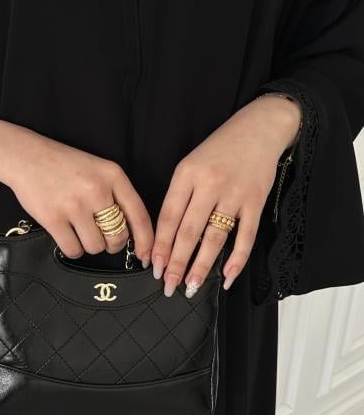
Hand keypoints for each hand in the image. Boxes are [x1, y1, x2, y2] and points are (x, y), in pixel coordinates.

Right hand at [0, 116, 153, 260]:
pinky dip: (73, 248)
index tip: (147, 256)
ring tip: (79, 229)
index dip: (146, 241)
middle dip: (112, 244)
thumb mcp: (99, 171)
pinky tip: (67, 234)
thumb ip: (117, 196)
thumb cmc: (65, 166)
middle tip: (102, 236)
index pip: (139, 215)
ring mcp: (74, 205)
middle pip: (118, 237)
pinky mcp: (53, 218)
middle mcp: (96, 190)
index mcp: (113, 176)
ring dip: (90, 245)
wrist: (26, 156)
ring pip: (96, 247)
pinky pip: (74, 250)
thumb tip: (133, 236)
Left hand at [151, 94, 302, 295]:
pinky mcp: (256, 201)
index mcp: (187, 174)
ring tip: (192, 286)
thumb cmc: (220, 149)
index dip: (161, 245)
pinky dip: (237, 259)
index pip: (169, 216)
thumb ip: (179, 195)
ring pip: (215, 237)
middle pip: (189, 231)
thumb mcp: (191, 164)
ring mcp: (234, 194)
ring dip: (202, 265)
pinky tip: (226, 277)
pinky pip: (246, 236)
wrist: (259, 129)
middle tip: (169, 285)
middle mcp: (209, 184)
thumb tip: (167, 237)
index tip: (154, 266)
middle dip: (177, 262)